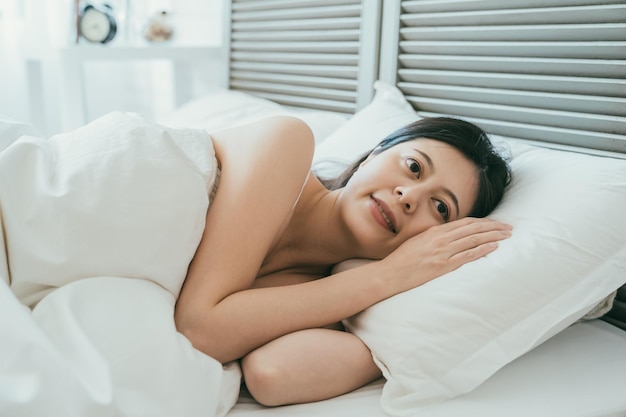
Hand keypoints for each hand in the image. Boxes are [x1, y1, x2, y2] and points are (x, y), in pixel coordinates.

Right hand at [381, 217, 511, 292]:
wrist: (389, 274)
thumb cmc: (401, 260)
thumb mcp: (418, 242)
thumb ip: (434, 238)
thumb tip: (450, 238)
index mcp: (434, 231)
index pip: (464, 223)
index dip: (483, 222)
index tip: (495, 223)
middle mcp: (440, 238)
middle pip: (473, 228)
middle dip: (493, 227)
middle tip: (509, 227)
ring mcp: (442, 251)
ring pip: (473, 239)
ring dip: (493, 236)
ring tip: (507, 235)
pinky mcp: (442, 265)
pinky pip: (467, 255)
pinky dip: (482, 249)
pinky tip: (494, 247)